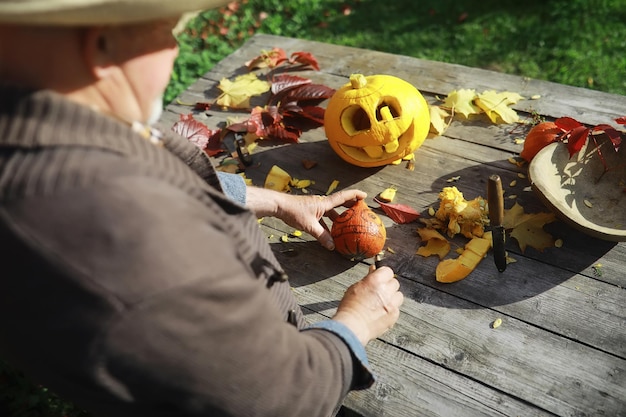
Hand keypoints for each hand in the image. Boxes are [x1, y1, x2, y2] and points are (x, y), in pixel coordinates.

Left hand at [246, 187, 365, 249]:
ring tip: (345, 224)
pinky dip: (327, 223)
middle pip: (339, 203)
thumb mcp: (310, 226)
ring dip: (338, 217)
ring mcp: (315, 207)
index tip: (364, 196)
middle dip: (349, 205)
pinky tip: (328, 232)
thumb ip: (322, 236)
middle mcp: (321, 203)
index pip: (343, 197)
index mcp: (324, 203)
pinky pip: (322, 217)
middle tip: (359, 210)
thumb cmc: (294, 212)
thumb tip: (332, 246)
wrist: (279, 206)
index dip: (355, 195)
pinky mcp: (309, 211)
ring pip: (330, 211)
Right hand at [331, 265, 402, 345]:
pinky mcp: (394, 315)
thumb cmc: (350, 307)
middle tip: (379, 291)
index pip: (388, 271)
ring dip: (392, 297)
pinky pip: (397, 308)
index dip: (383, 274)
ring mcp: (392, 304)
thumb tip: (373, 271)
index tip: (380, 278)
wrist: (352, 326)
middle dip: (388, 286)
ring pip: (398, 295)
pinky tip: (381, 312)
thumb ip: (368, 279)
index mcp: (375, 281)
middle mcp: (386, 291)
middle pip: (394, 283)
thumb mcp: (355, 287)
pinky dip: (391, 309)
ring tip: (382, 302)